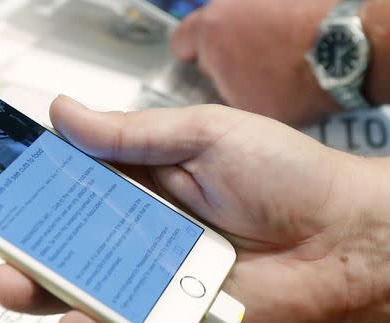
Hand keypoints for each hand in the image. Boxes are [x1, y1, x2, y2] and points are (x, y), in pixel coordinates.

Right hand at [0, 96, 389, 322]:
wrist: (343, 237)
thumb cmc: (283, 174)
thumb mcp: (200, 135)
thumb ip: (128, 135)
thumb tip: (62, 114)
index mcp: (135, 182)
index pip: (60, 182)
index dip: (14, 181)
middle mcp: (132, 230)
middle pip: (53, 236)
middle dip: (1, 235)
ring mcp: (146, 275)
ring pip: (76, 286)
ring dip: (37, 285)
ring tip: (7, 277)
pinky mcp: (167, 317)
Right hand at [170, 0, 340, 124]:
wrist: (347, 51)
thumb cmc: (293, 84)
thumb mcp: (244, 107)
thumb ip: (220, 95)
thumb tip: (218, 93)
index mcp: (208, 33)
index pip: (180, 43)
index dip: (190, 61)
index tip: (203, 73)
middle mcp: (227, 5)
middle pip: (212, 30)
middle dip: (224, 50)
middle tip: (244, 73)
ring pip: (241, 21)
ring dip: (249, 38)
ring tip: (274, 60)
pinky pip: (269, 14)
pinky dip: (275, 29)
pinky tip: (291, 48)